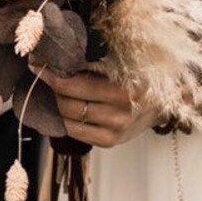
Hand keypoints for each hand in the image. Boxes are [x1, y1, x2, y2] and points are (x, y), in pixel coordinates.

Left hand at [40, 70, 154, 147]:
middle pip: (67, 103)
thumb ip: (96, 64)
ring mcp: (114, 131)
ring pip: (68, 119)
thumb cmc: (142, 78)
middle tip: (43, 73)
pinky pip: (75, 132)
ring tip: (53, 89)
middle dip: (51, 87)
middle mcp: (118, 114)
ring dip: (56, 103)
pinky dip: (65, 119)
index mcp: (123, 90)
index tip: (38, 63)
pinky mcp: (109, 142)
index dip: (51, 74)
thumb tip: (59, 58)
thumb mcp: (124, 65)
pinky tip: (65, 108)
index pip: (74, 84)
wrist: (164, 104)